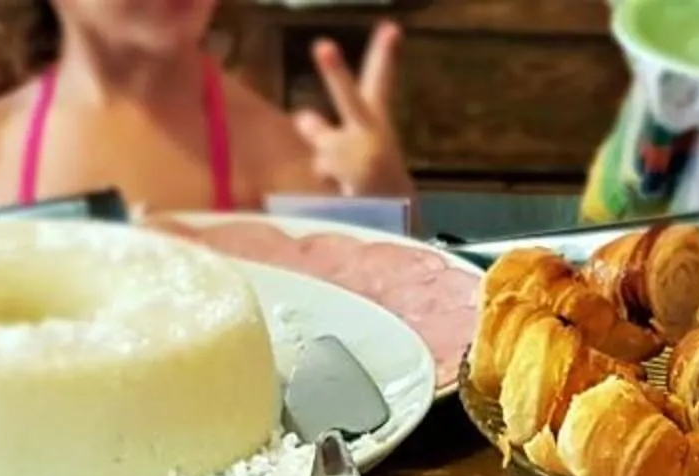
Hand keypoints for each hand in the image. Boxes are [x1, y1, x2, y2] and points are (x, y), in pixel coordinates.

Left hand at [293, 23, 412, 196]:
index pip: (380, 82)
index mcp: (377, 124)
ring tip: (346, 177)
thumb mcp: (356, 150)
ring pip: (323, 150)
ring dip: (327, 160)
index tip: (391, 27)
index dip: (384, 54)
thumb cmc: (373, 182)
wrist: (397, 225)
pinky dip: (328, 187)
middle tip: (323, 46)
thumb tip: (301, 116)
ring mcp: (361, 160)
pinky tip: (347, 197)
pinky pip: (322, 181)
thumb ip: (324, 131)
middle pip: (350, 99)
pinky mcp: (352, 185)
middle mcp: (370, 135)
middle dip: (336, 73)